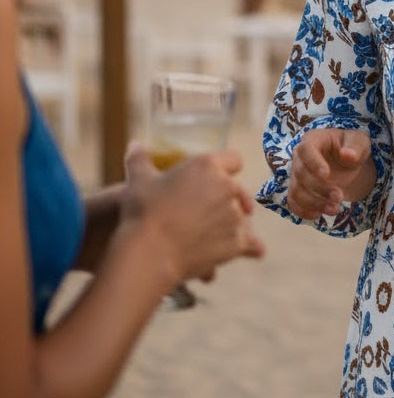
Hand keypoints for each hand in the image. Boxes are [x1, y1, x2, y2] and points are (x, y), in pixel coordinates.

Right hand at [123, 144, 264, 285]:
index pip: (233, 160)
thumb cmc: (143, 212)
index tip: (219, 177)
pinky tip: (255, 251)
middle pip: (237, 190)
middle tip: (212, 210)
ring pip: (242, 217)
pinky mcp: (237, 241)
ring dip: (233, 223)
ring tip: (218, 235)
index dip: (227, 168)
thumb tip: (135, 145)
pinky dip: (252, 247)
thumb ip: (139, 159)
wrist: (149, 252)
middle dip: (228, 199)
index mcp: (208, 166)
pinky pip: (252, 243)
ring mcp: (234, 215)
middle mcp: (227, 187)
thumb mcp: (137, 180)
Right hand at [287, 127, 375, 219]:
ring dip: (313, 203)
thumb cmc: (352, 148)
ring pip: (296, 191)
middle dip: (319, 188)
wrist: (348, 163)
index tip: (326, 174)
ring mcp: (296, 174)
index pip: (306, 149)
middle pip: (300, 173)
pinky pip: (293, 202)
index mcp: (313, 139)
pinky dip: (303, 211)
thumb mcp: (360, 142)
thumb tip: (348, 155)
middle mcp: (300, 156)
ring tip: (334, 209)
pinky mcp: (297, 190)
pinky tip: (319, 215)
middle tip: (339, 196)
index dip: (313, 162)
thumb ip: (355, 146)